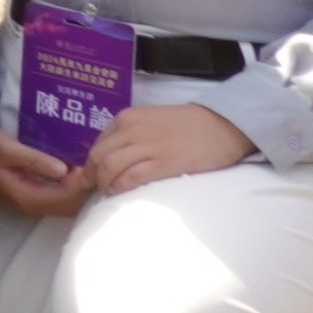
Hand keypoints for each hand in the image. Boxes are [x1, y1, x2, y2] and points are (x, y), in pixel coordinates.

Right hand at [0, 127, 93, 220]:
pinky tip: (74, 169)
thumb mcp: (5, 147)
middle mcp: (31, 205)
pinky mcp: (33, 194)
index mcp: (25, 196)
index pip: (64, 198)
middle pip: (69, 205)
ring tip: (85, 165)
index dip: (80, 183)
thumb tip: (64, 169)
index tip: (87, 162)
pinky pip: (60, 197)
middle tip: (91, 163)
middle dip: (84, 188)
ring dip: (79, 188)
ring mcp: (32, 201)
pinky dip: (71, 186)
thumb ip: (34, 159)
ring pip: (67, 203)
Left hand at [83, 102, 251, 195]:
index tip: (92, 176)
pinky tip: (120, 193)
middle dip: (92, 175)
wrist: (221, 125)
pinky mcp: (163, 163)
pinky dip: (121, 187)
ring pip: (110, 167)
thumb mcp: (150, 121)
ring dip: (105, 184)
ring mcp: (146, 146)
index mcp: (126, 118)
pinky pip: (131, 177)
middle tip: (95, 188)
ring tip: (108, 193)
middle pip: (98, 157)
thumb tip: (114, 154)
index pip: (98, 144)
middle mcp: (131, 130)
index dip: (91, 163)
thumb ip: (131, 133)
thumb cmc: (187, 125)